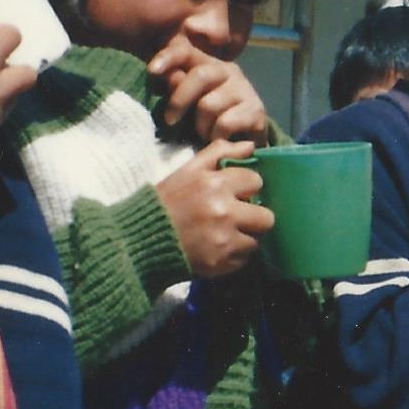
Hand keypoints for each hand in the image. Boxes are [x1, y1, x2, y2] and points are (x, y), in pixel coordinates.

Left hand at [149, 38, 269, 144]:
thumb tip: (169, 77)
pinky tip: (219, 140)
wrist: (244, 143)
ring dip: (200, 125)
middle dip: (179, 100)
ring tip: (204, 134)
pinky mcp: (256, 111)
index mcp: (208, 64)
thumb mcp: (188, 103)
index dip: (168, 57)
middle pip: (199, 75)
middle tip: (170, 121)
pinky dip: (215, 136)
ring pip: (209, 104)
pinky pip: (224, 123)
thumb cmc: (209, 121)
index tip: (151, 71)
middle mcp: (229, 72)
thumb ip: (177, 88)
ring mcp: (245, 90)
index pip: (186, 51)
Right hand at [154, 139, 274, 275]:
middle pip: (266, 217)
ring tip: (225, 234)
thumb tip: (250, 145)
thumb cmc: (168, 201)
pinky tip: (216, 248)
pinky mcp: (222, 262)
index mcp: (214, 185)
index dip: (247, 187)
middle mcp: (223, 212)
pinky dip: (234, 255)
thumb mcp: (188, 171)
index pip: (256, 182)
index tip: (236, 193)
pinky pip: (244, 259)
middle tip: (237, 217)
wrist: (141, 238)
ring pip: (257, 240)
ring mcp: (224, 240)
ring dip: (245, 238)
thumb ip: (220, 153)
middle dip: (254, 217)